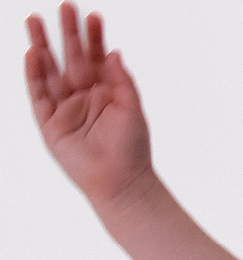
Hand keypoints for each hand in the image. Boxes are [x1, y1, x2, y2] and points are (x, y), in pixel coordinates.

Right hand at [25, 4, 151, 206]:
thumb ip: (122, 80)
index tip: (94, 16)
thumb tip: (113, 52)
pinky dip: (34, 74)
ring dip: (42, 45)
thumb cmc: (132, 150)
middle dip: (67, 32)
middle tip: (66, 6)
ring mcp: (65, 108)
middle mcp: (83, 96)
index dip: (94, 37)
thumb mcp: (132, 109)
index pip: (96, 57)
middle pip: (71, 57)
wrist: (122, 182)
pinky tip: (33, 54)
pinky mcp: (50, 124)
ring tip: (35, 19)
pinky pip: (38, 94)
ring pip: (49, 70)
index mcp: (104, 91)